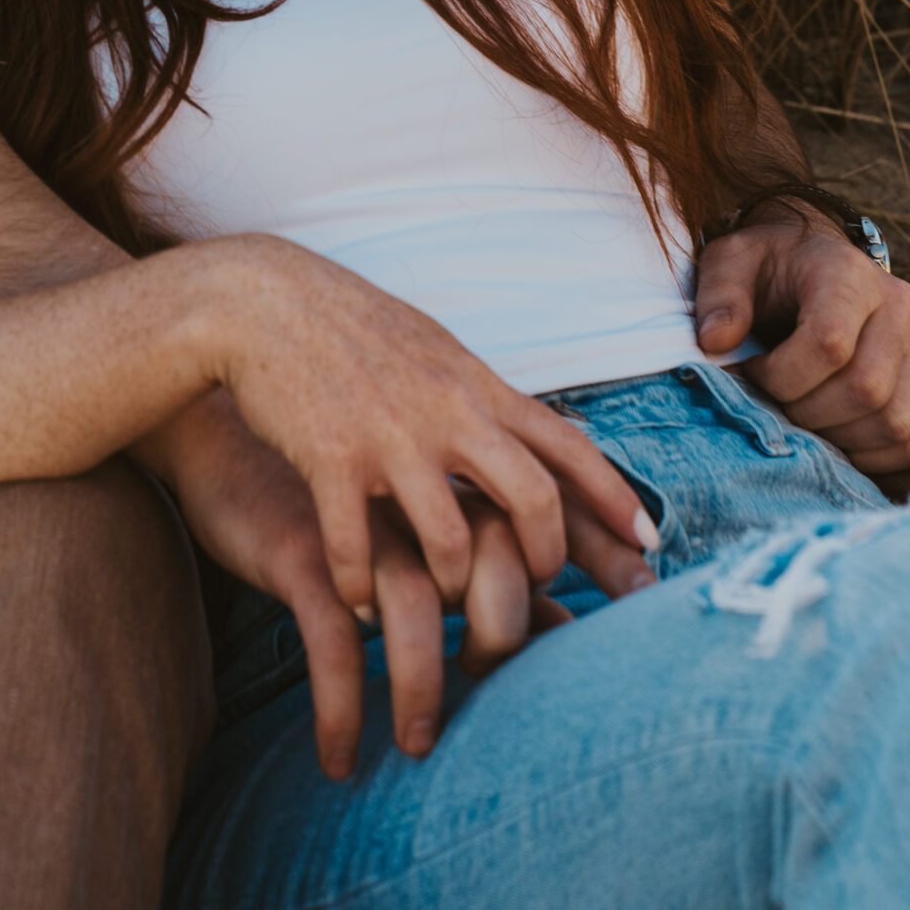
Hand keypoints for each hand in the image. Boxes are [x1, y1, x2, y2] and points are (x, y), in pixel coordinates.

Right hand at [198, 235, 653, 616]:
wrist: (260, 299)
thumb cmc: (349, 326)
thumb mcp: (431, 348)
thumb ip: (476, 396)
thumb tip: (526, 434)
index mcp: (474, 382)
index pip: (566, 443)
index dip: (614, 497)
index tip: (649, 543)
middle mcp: (445, 409)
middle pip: (530, 498)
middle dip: (545, 559)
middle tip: (536, 592)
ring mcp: (388, 435)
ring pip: (450, 540)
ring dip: (450, 589)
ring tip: (442, 610)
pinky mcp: (328, 458)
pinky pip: (358, 550)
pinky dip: (362, 590)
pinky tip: (359, 604)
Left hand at [695, 209, 909, 474]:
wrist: (808, 262)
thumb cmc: (766, 268)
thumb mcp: (730, 262)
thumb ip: (720, 297)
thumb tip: (715, 344)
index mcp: (848, 273)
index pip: (830, 343)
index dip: (782, 375)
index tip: (754, 369)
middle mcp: (898, 307)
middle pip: (866, 388)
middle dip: (806, 411)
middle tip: (775, 398)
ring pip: (893, 423)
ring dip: (837, 437)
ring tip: (801, 411)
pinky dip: (870, 456)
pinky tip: (832, 431)